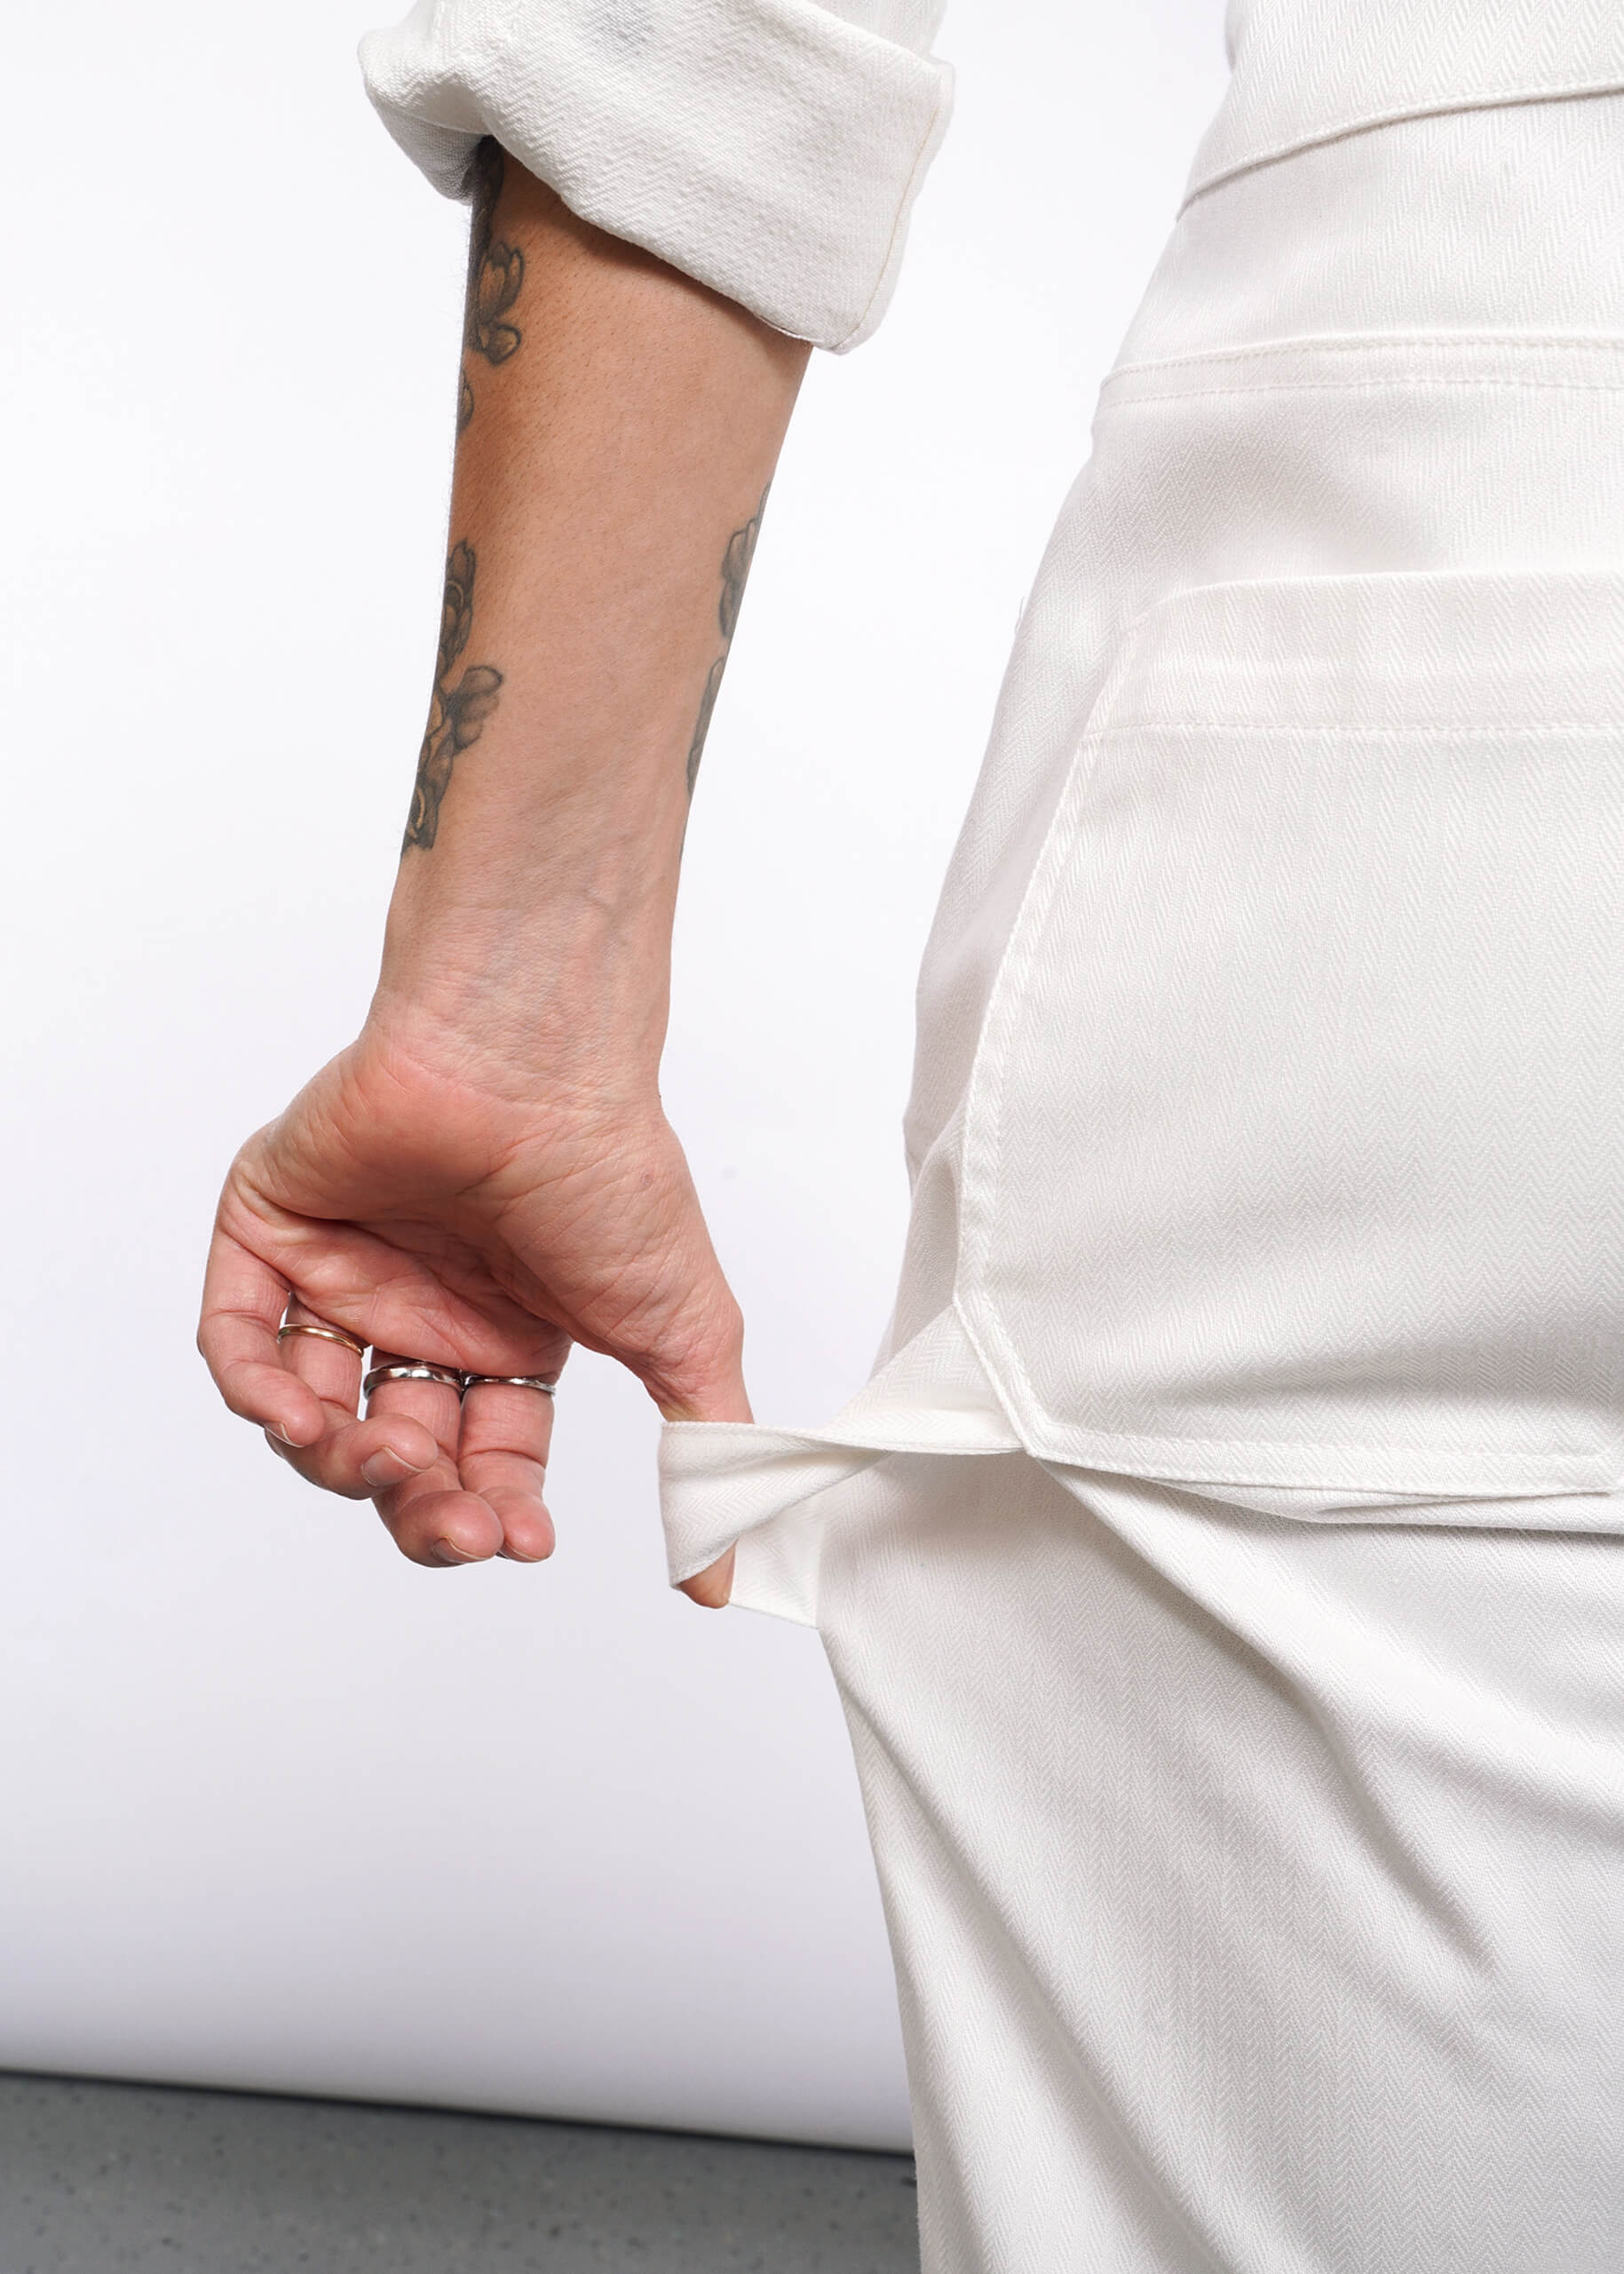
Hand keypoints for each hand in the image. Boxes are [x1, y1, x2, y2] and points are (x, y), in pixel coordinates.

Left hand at [198, 1020, 742, 1601]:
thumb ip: (702, 1453)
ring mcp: (345, 1269)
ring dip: (340, 1461)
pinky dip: (254, 1391)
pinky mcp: (272, 1227)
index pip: (484, 1455)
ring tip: (384, 1460)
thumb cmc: (611, 1174)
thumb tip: (721, 1577)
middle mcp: (424, 1305)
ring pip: (312, 1409)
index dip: (494, 1509)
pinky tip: (296, 1418)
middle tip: (453, 1525)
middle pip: (398, 1450)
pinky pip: (237, 1338)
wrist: (532, 1068)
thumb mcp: (681, 1333)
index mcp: (508, 1330)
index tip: (518, 1541)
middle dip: (422, 1504)